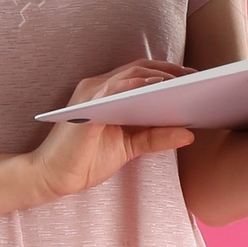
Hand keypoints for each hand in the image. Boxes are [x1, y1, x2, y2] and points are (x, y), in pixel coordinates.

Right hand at [30, 58, 195, 201]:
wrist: (52, 178)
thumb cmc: (85, 161)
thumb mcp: (129, 148)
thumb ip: (155, 138)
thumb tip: (189, 133)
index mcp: (105, 93)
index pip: (140, 73)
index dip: (167, 72)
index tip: (193, 78)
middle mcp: (97, 87)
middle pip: (139, 68)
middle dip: (170, 70)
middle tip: (196, 77)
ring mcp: (90, 95)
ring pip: (130, 74)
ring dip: (159, 75)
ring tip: (184, 83)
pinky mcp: (87, 109)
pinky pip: (115, 89)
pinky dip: (137, 86)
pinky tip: (158, 90)